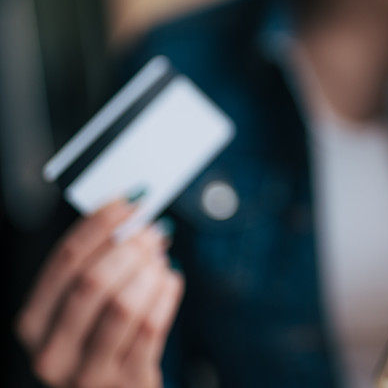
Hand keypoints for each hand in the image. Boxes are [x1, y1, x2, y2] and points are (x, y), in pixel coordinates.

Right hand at [16, 199, 183, 387]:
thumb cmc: (101, 342)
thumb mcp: (82, 309)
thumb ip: (95, 266)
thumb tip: (132, 215)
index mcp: (34, 321)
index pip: (65, 259)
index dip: (101, 223)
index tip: (131, 201)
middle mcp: (52, 350)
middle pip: (93, 281)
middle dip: (130, 248)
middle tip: (154, 232)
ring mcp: (88, 372)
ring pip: (123, 305)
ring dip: (150, 272)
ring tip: (161, 261)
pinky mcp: (127, 383)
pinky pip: (151, 328)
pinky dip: (167, 296)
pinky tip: (171, 282)